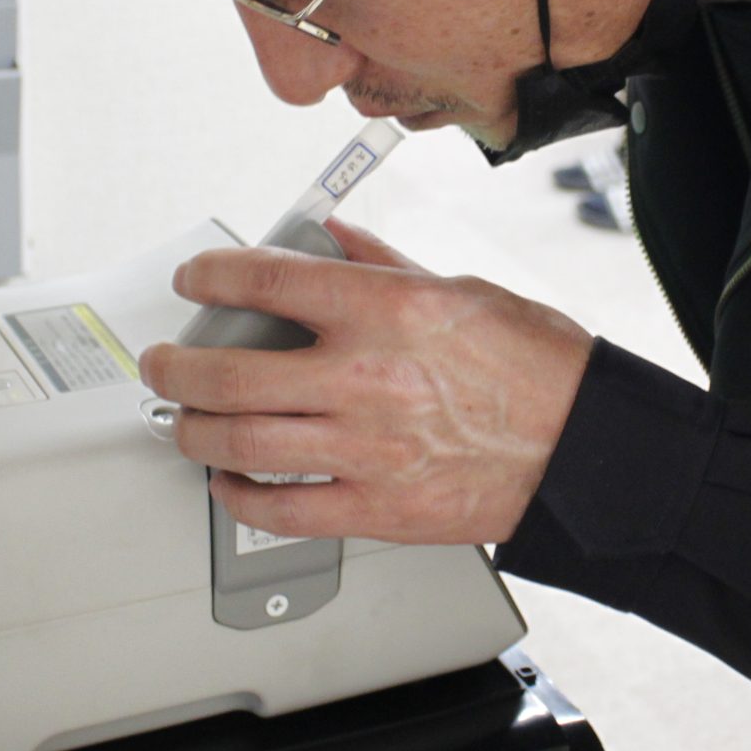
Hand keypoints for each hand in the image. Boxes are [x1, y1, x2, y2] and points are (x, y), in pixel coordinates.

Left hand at [137, 220, 594, 546]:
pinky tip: (231, 483)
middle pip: (228, 373)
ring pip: (239, 443)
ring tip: (184, 423)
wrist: (587, 446)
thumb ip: (384, 264)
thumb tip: (333, 239)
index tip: (195, 281)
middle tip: (164, 364)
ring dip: (193, 432)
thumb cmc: (540, 368)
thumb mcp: (462, 288)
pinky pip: (281, 510)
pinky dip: (239, 497)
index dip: (212, 277)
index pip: (267, 279)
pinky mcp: (375, 509)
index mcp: (387, 309)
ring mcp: (365, 448)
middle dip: (175, 368)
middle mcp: (365, 377)